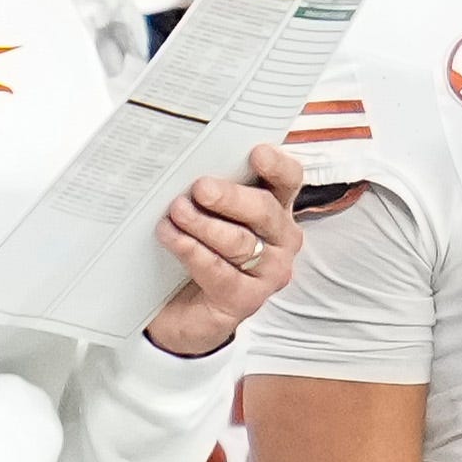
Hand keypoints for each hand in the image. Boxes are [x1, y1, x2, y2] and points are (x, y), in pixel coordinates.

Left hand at [147, 144, 302, 357]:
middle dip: (230, 197)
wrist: (179, 308)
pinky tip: (173, 239)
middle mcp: (280, 239)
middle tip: (200, 188)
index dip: (277, 165)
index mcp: (275, 208)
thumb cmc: (197, 249)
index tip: (257, 153)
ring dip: (204, 225)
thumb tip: (185, 163)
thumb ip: (208, 190)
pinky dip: (194, 253)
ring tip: (176, 213)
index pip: (288, 180)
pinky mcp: (247, 300)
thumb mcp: (204, 212)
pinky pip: (221, 273)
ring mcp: (269, 272)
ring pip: (241, 242)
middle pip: (264, 210)